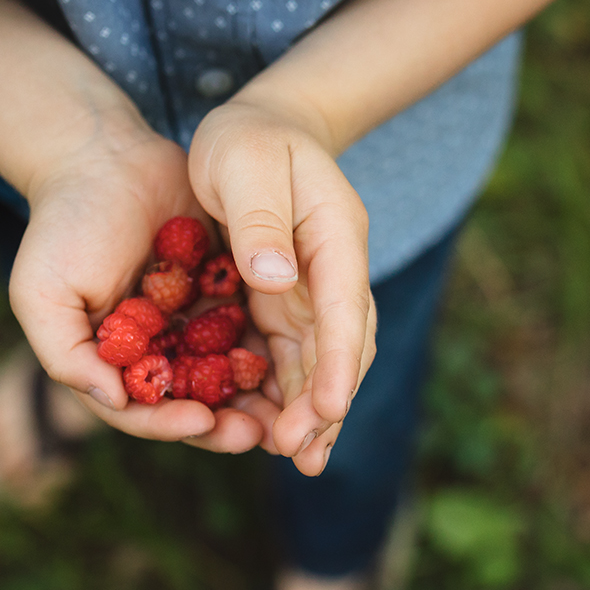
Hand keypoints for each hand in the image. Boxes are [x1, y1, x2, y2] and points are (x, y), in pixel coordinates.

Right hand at [9, 114, 266, 452]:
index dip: (171, 422)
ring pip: (230, 374)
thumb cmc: (64, 225)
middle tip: (258, 434)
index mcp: (115, 362)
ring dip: (257, 398)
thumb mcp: (42, 292)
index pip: (144, 409)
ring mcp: (194, 324)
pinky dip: (274, 348)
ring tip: (287, 411)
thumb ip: (68, 354)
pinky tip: (300, 357)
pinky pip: (254, 327)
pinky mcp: (226, 293)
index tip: (201, 419)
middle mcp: (158, 351)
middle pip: (194, 402)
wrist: (105, 157)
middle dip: (225, 423)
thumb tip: (112, 399)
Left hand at [188, 95, 376, 475]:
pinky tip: (273, 429)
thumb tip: (275, 279)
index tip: (330, 408)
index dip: (338, 359)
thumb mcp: (245, 161)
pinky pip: (291, 355)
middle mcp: (333, 270)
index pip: (344, 304)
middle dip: (324, 402)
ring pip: (320, 359)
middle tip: (299, 455)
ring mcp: (313, 289)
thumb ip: (260, 217)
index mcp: (334, 234)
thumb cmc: (249, 139)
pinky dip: (287, 393)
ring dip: (311, 410)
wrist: (260, 130)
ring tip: (296, 459)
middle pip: (340, 344)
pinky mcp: (287, 302)